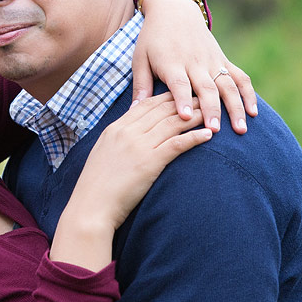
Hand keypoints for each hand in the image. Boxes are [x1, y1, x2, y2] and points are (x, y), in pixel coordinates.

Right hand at [72, 94, 212, 231]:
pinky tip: (208, 135)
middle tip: (202, 97)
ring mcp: (139, 146)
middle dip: (184, 101)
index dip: (167, 97)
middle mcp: (127, 132)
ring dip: (195, 116)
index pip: (146, 104)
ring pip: (173, 123)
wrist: (91, 208)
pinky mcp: (150, 162)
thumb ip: (117, 140)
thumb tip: (130, 135)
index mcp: (115, 128)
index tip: (182, 94)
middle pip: (162, 109)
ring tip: (211, 113)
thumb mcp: (103, 155)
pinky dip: (194, 137)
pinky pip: (177, 144)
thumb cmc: (96, 188)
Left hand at [133, 0, 257, 134]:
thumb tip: (134, 111)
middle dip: (211, 110)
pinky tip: (254, 112)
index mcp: (172, 63)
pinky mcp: (223, 60)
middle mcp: (195, 62)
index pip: (179, 83)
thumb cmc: (153, 39)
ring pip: (227, 85)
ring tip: (240, 129)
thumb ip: (140, 84)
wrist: (174, 10)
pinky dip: (249, 93)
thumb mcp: (140, 58)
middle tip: (214, 131)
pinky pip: (240, 77)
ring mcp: (212, 61)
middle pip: (206, 88)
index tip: (185, 118)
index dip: (182, 100)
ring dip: (235, 107)